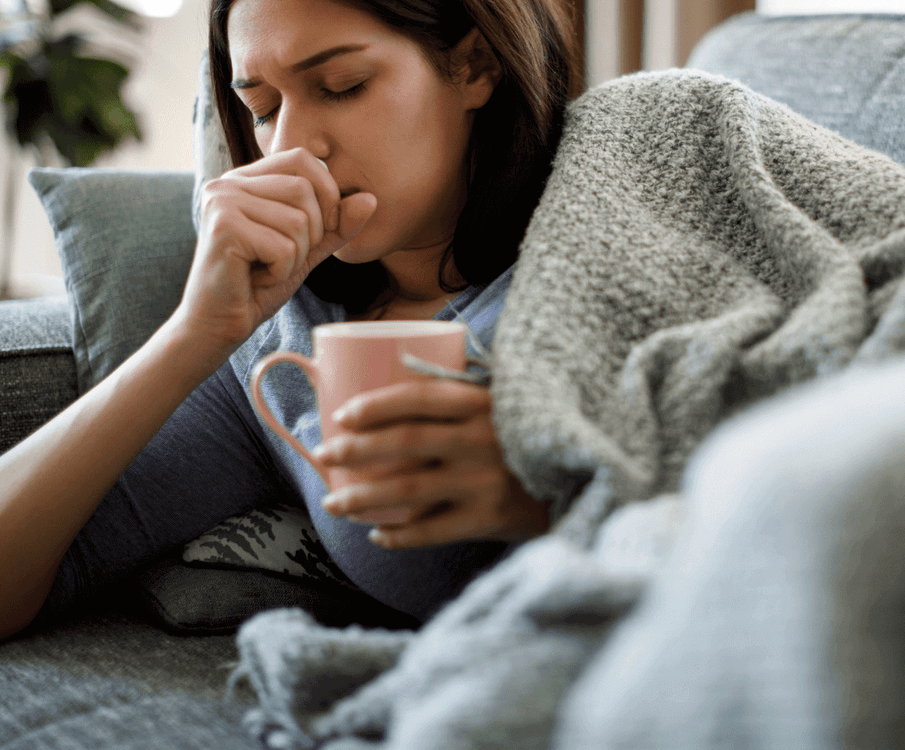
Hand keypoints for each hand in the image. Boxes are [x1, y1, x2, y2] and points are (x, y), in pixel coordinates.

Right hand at [176, 148, 375, 353]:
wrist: (216, 325)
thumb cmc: (257, 285)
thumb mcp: (306, 249)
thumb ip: (336, 225)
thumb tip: (371, 199)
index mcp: (245, 179)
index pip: (303, 160)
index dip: (326, 193)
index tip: (318, 231)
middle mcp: (228, 182)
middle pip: (304, 189)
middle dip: (310, 234)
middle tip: (282, 258)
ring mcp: (222, 201)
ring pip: (297, 220)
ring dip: (294, 257)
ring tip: (266, 269)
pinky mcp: (222, 227)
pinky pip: (283, 246)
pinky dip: (280, 272)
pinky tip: (255, 279)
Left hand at [315, 379, 549, 547]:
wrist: (581, 476)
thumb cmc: (526, 433)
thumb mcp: (501, 400)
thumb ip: (460, 390)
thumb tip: (397, 368)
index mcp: (482, 403)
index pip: (418, 398)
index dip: (375, 405)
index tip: (341, 415)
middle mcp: (482, 440)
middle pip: (404, 443)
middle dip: (355, 451)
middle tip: (323, 457)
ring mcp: (484, 481)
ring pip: (410, 490)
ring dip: (364, 498)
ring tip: (334, 504)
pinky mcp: (490, 519)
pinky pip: (433, 530)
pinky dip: (400, 536)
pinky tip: (377, 534)